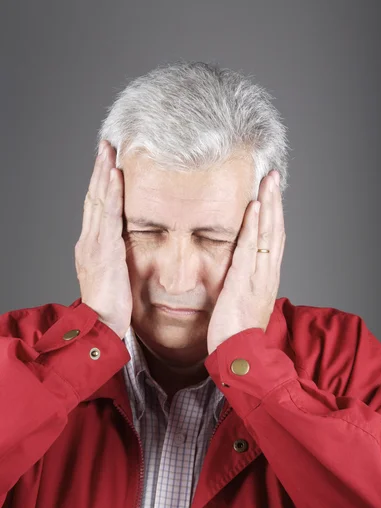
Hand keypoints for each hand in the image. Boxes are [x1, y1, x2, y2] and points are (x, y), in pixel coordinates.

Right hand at [75, 140, 132, 338]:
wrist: (101, 325)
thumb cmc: (112, 306)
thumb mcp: (116, 276)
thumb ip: (119, 257)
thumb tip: (129, 245)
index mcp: (92, 246)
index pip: (96, 208)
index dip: (101, 184)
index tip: (108, 163)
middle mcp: (89, 241)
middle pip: (93, 198)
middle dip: (99, 171)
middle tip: (106, 146)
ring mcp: (94, 244)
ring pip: (98, 201)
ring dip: (103, 173)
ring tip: (108, 150)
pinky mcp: (103, 250)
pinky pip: (107, 216)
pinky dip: (110, 193)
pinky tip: (114, 175)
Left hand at [207, 171, 284, 354]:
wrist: (240, 356)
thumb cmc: (238, 333)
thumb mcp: (244, 303)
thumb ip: (244, 285)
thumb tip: (239, 273)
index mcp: (267, 278)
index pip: (274, 240)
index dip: (274, 215)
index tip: (271, 194)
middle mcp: (267, 274)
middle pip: (275, 231)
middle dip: (275, 202)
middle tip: (273, 176)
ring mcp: (258, 277)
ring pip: (267, 235)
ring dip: (268, 205)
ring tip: (267, 181)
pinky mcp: (243, 282)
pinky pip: (250, 249)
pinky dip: (253, 227)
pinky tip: (254, 207)